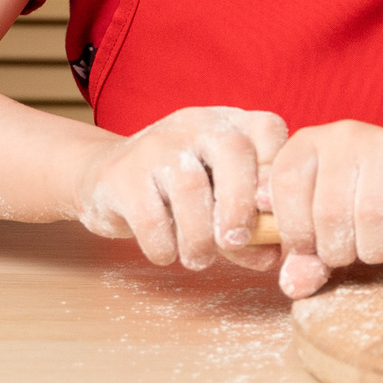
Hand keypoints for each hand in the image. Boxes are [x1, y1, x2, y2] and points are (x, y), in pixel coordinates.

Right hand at [72, 106, 288, 272]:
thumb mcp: (218, 200)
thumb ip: (249, 226)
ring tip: (199, 258)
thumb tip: (273, 256)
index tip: (270, 212)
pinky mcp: (122, 174)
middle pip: (233, 151)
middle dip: (240, 206)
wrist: (106, 177)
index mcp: (229, 124)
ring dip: (200, 236)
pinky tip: (166, 253)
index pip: (268, 129)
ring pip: (190, 187)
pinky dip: (163, 245)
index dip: (275, 171)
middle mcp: (196, 124)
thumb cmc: (178, 193)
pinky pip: (149, 216)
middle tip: (235, 242)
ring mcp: (157, 144)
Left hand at [263, 121, 382, 298]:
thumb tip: (295, 284)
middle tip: (354, 253)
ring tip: (380, 246)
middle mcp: (341, 134)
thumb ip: (304, 261)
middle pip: (330, 210)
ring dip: (375, 248)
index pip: (286, 185)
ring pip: (371, 212)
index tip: (314, 247)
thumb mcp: (323, 231)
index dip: (298, 231)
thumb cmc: (359, 205)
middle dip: (341, 251)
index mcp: (305, 145)